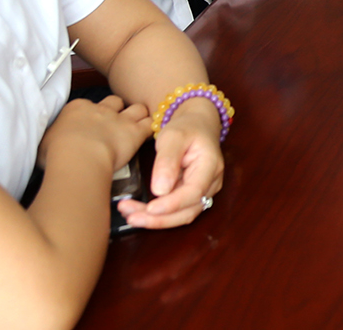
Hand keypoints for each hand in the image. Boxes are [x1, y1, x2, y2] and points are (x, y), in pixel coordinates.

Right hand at [38, 93, 150, 176]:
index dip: (93, 113)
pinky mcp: (135, 133)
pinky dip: (151, 129)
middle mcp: (100, 110)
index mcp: (78, 108)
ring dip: (138, 116)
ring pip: (137, 108)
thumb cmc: (57, 154)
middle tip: (117, 122)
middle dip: (119, 110)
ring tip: (137, 125)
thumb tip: (49, 145)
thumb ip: (51, 139)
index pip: (89, 105)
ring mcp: (120, 120)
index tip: (92, 123)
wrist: (77, 157)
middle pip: (115, 102)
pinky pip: (149, 125)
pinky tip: (150, 135)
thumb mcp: (45, 143)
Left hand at [123, 100, 225, 228]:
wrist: (197, 123)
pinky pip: (177, 211)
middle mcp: (211, 183)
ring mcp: (204, 191)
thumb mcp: (173, 136)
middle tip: (131, 217)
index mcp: (211, 165)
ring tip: (130, 215)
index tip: (150, 208)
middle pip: (188, 211)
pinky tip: (139, 212)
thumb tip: (159, 190)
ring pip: (182, 215)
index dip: (172, 204)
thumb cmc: (186, 127)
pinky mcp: (193, 196)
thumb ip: (167, 161)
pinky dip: (158, 215)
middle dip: (159, 219)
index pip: (194, 192)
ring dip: (157, 220)